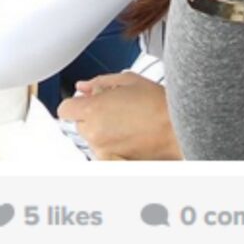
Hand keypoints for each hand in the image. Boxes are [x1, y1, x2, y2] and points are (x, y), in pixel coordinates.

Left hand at [57, 73, 179, 159]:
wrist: (178, 128)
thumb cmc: (160, 104)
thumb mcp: (131, 81)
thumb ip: (101, 82)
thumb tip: (85, 87)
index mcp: (94, 110)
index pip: (65, 108)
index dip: (76, 102)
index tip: (87, 101)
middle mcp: (94, 133)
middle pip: (79, 123)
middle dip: (93, 115)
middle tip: (116, 107)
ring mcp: (102, 150)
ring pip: (91, 137)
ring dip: (102, 130)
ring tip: (128, 122)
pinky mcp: (112, 162)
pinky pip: (103, 151)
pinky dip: (111, 145)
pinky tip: (129, 136)